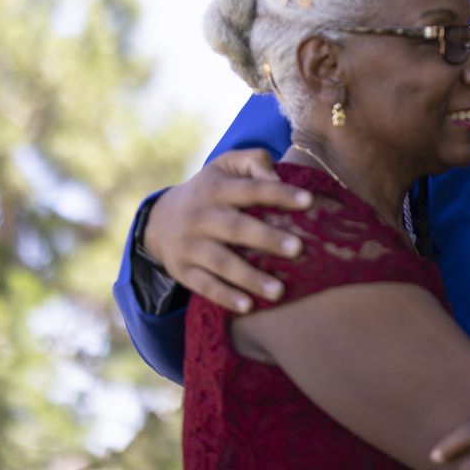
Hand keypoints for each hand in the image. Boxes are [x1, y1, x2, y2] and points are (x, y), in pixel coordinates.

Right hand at [143, 148, 311, 312]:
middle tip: (298, 248)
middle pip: (236, 228)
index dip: (279, 193)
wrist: (159, 220)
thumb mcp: (227, 165)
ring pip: (221, 263)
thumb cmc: (211, 190)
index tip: (309, 201)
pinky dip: (225, 297)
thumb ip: (255, 162)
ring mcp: (190, 246)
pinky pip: (204, 286)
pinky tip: (249, 307)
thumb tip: (277, 178)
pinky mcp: (182, 271)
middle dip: (267, 238)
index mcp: (216, 189)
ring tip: (279, 291)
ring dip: (250, 277)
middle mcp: (200, 217)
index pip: (251, 190)